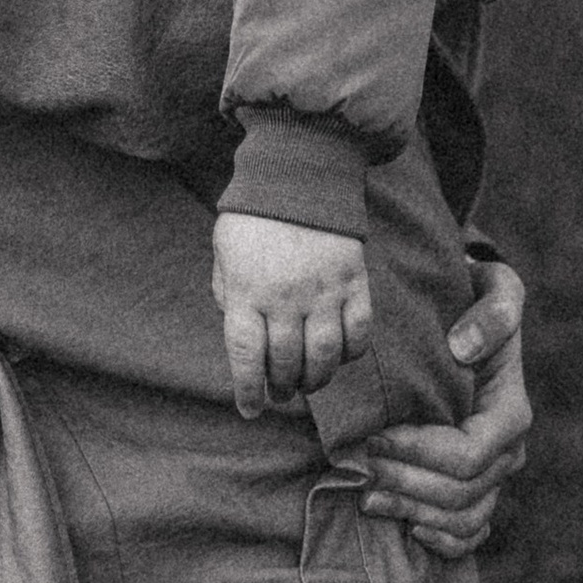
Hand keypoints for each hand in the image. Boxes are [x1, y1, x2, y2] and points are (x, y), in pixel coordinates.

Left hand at [211, 212, 371, 420]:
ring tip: (308, 382)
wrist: (299, 172)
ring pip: (324, 357)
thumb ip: (229, 294)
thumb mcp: (224, 252)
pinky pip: (358, 333)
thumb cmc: (254, 216)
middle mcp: (285, 297)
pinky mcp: (354, 282)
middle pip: (285, 363)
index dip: (247, 390)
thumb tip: (243, 336)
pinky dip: (350, 353)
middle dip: (281, 387)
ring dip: (316, 379)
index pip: (245, 356)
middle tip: (280, 393)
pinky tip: (339, 354)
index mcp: (246, 290)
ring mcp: (323, 291)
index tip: (250, 410)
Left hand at [359, 258, 530, 558]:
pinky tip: (404, 525)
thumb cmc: (476, 299)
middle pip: (459, 492)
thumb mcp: (493, 286)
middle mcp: (508, 451)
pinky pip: (468, 536)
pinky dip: (439, 540)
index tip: (376, 435)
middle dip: (404, 482)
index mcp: (510, 411)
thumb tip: (464, 348)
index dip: (419, 453)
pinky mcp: (479, 491)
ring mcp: (494, 477)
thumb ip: (493, 312)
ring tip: (365, 494)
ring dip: (411, 512)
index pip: (468, 454)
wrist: (467, 317)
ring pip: (461, 519)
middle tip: (356, 463)